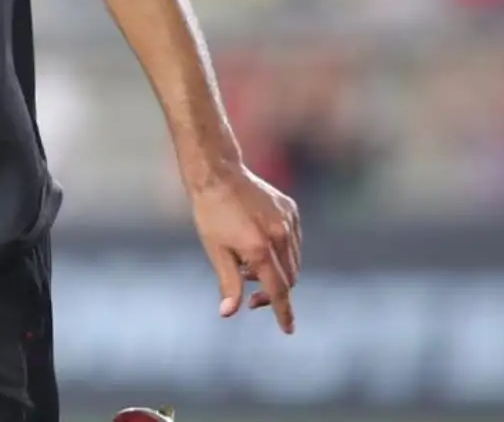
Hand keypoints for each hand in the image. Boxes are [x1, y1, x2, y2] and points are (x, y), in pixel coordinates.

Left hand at [188, 165, 300, 332]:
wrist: (217, 173)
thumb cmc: (210, 213)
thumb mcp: (215, 250)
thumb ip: (228, 283)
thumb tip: (229, 313)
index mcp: (259, 248)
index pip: (278, 289)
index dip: (282, 311)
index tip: (287, 329)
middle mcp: (279, 235)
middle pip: (289, 278)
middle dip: (273, 291)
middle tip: (251, 295)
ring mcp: (288, 221)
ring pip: (293, 261)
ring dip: (276, 271)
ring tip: (247, 265)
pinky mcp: (291, 210)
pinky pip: (293, 241)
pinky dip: (281, 251)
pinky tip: (258, 244)